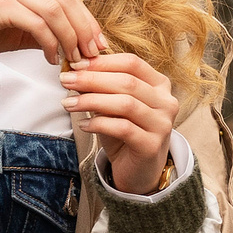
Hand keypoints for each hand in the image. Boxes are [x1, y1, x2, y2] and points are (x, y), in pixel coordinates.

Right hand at [0, 0, 105, 65]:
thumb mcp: (16, 27)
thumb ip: (42, 29)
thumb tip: (74, 45)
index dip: (87, 19)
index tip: (97, 43)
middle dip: (84, 29)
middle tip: (92, 54)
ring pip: (55, 11)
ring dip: (69, 38)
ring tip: (73, 59)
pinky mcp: (1, 3)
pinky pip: (37, 23)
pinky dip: (50, 43)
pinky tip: (51, 58)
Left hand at [64, 53, 177, 191]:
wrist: (138, 171)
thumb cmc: (124, 134)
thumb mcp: (112, 106)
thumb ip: (100, 87)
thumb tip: (75, 70)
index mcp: (159, 85)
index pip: (132, 63)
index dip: (102, 62)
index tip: (76, 64)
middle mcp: (166, 102)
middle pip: (127, 82)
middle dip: (92, 79)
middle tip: (66, 80)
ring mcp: (161, 124)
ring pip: (125, 104)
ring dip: (92, 100)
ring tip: (68, 103)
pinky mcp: (151, 145)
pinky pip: (122, 128)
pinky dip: (99, 123)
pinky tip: (83, 124)